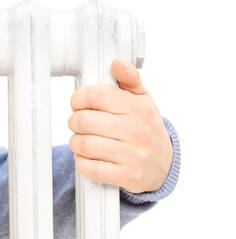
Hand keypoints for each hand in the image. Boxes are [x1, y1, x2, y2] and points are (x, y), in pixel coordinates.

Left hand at [67, 58, 173, 194]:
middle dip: (75, 122)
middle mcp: (137, 131)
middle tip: (80, 124)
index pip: (94, 95)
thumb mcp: (142, 100)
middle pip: (83, 121)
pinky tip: (89, 157)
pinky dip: (82, 162)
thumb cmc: (145, 127)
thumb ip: (129, 79)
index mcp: (138, 108)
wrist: (163, 164)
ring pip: (83, 144)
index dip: (78, 98)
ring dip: (76, 143)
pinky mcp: (127, 176)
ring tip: (83, 140)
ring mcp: (133, 155)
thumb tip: (116, 63)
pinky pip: (89, 168)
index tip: (79, 104)